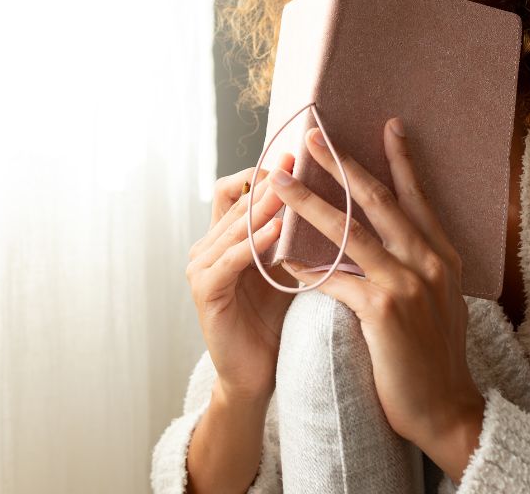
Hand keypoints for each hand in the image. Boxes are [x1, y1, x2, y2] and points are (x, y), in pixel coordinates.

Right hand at [186, 153, 302, 401]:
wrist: (260, 374)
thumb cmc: (279, 319)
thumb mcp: (289, 266)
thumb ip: (294, 232)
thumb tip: (328, 192)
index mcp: (226, 236)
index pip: (238, 188)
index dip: (264, 170)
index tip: (298, 155)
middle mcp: (207, 245)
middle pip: (236, 200)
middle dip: (269, 181)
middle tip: (297, 160)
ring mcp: (201, 267)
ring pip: (233, 225)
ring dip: (263, 207)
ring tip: (291, 190)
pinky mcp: (205, 291)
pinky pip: (229, 259)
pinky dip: (253, 243)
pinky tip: (278, 232)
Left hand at [270, 119, 485, 461]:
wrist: (447, 410)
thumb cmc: (434, 358)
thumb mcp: (437, 300)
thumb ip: (417, 266)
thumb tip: (391, 241)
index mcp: (443, 255)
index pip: (417, 197)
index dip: (401, 160)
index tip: (388, 125)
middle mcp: (429, 261)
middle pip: (378, 201)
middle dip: (342, 165)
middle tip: (313, 137)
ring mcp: (408, 283)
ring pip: (349, 231)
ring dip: (310, 202)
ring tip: (281, 182)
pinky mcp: (385, 310)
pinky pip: (335, 279)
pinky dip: (306, 267)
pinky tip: (281, 256)